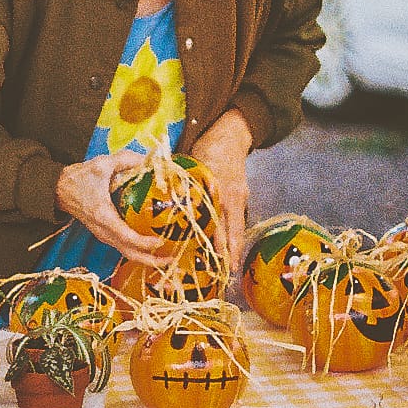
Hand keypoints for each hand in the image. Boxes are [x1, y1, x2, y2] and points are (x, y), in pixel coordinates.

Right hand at [56, 151, 170, 266]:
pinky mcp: (106, 234)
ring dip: (148, 257)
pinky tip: (154, 244)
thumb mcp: (101, 164)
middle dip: (151, 260)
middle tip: (172, 258)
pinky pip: (125, 247)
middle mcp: (104, 231)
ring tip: (169, 254)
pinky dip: (140, 250)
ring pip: (128, 253)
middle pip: (130, 253)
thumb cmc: (79, 178)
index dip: (144, 242)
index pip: (125, 236)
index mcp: (103, 216)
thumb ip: (125, 159)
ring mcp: (104, 235)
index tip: (160, 240)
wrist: (60, 190)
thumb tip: (149, 159)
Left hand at [190, 109, 253, 271]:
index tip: (222, 263)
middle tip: (227, 272)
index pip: (222, 225)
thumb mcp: (194, 167)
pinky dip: (231, 233)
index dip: (222, 245)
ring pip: (236, 226)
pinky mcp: (239, 196)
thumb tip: (168, 203)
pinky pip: (236, 219)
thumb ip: (184, 186)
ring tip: (227, 265)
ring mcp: (239, 198)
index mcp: (223, 193)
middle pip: (234, 231)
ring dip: (232, 245)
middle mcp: (234, 198)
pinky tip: (226, 246)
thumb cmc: (208, 149)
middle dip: (231, 252)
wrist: (230, 135)